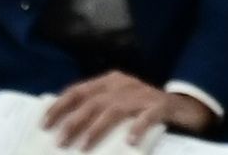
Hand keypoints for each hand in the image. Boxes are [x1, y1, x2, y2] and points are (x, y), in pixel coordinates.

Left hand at [43, 72, 215, 149]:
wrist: (183, 106)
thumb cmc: (143, 108)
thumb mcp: (118, 103)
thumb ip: (97, 109)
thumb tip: (65, 128)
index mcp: (111, 81)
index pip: (79, 90)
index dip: (60, 106)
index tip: (43, 123)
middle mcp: (125, 84)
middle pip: (93, 101)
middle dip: (73, 121)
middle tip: (59, 141)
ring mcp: (143, 94)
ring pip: (114, 110)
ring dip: (96, 129)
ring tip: (83, 146)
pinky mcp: (161, 106)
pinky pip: (147, 117)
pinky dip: (137, 128)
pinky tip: (129, 142)